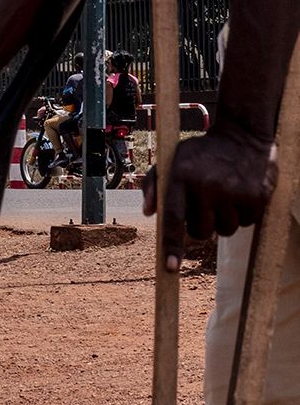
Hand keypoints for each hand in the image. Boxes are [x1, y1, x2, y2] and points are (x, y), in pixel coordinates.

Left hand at [143, 124, 276, 270]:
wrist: (242, 136)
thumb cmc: (202, 152)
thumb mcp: (173, 159)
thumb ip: (155, 184)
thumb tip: (148, 212)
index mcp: (181, 175)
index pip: (173, 217)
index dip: (172, 245)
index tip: (170, 267)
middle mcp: (206, 184)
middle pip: (200, 232)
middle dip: (200, 225)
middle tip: (204, 204)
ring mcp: (233, 191)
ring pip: (224, 231)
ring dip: (222, 221)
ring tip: (222, 195)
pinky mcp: (256, 196)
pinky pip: (246, 224)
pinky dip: (242, 215)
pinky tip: (239, 193)